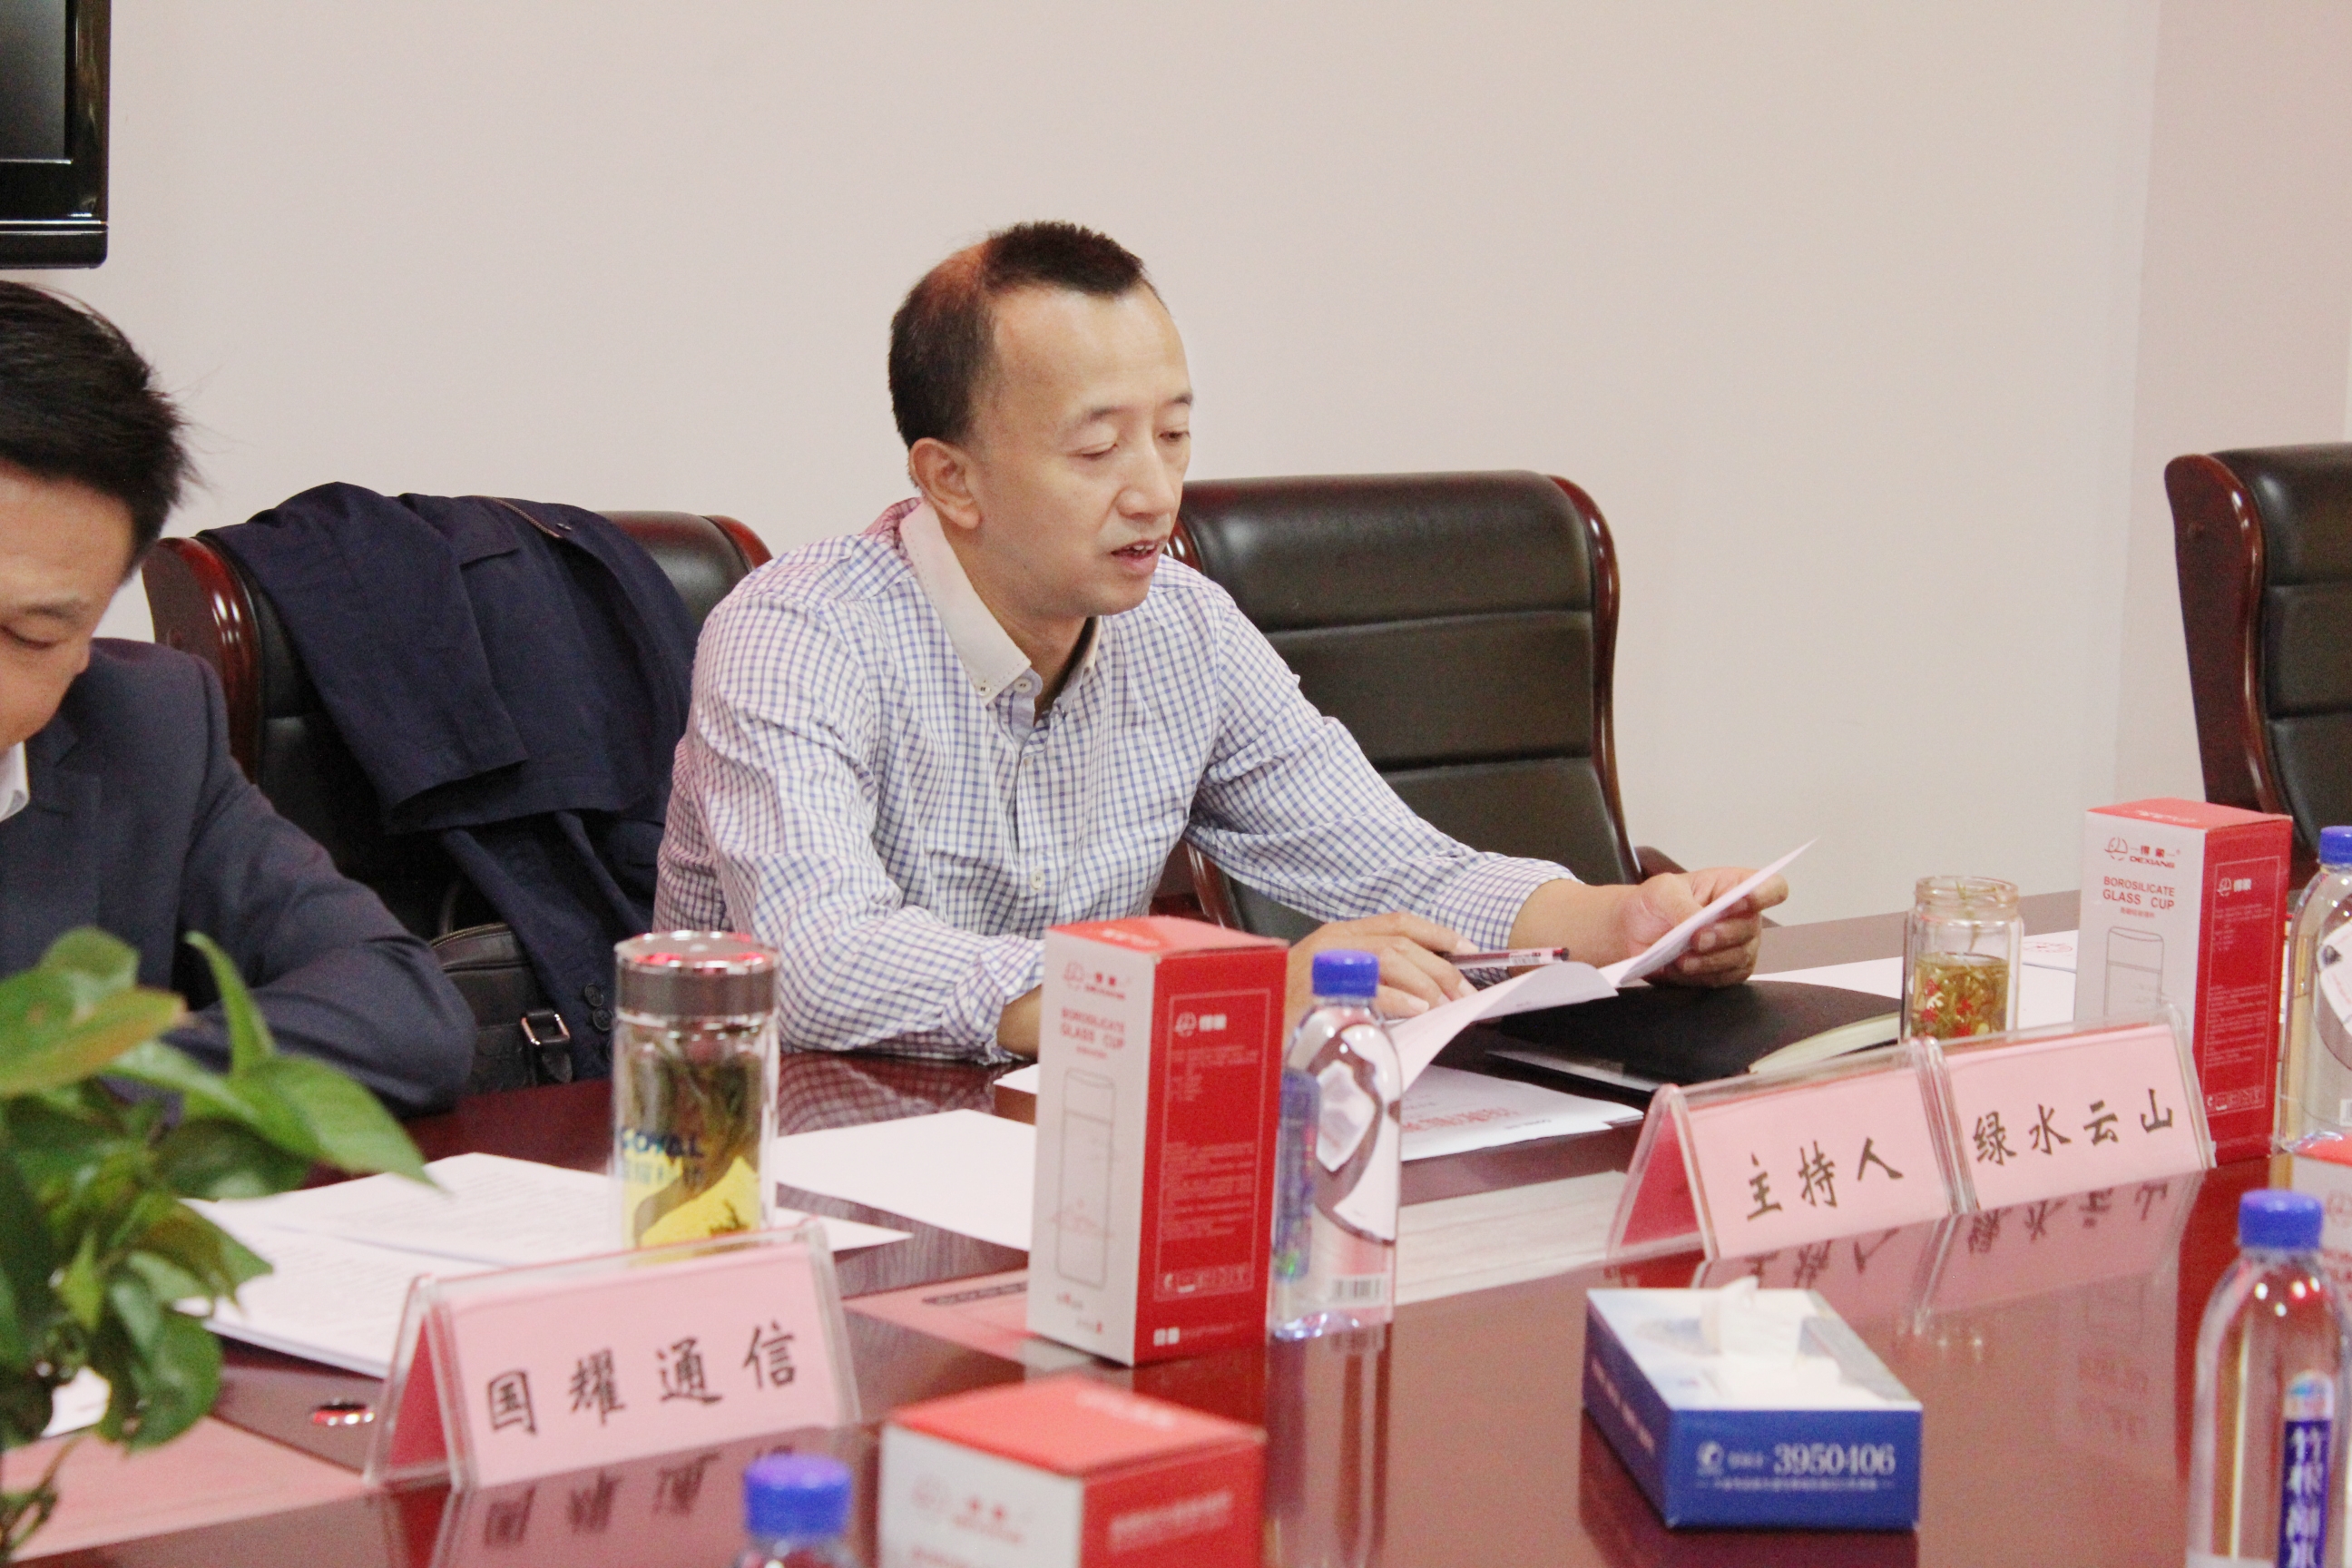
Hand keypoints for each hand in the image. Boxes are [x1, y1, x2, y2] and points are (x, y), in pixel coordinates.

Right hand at [1287, 912, 1472, 1026]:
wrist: (1250, 1021)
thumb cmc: (1291, 1006)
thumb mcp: (1334, 980)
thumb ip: (1371, 975)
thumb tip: (1421, 988)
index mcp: (1340, 935)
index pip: (1398, 922)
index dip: (1437, 933)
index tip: (1467, 949)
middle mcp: (1334, 941)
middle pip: (1400, 943)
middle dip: (1440, 967)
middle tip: (1464, 992)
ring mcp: (1324, 963)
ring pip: (1389, 958)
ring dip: (1425, 981)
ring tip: (1445, 1002)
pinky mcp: (1318, 989)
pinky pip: (1367, 987)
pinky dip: (1397, 998)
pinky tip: (1416, 1009)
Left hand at [1617, 867, 1787, 987]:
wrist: (1634, 930)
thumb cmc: (1655, 902)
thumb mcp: (1662, 891)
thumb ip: (1683, 905)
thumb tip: (1698, 923)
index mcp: (1735, 887)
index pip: (1772, 888)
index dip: (1764, 894)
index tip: (1740, 901)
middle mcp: (1744, 918)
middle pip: (1753, 929)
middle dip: (1723, 935)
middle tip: (1696, 938)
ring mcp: (1739, 947)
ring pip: (1739, 958)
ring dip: (1708, 959)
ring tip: (1681, 957)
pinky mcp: (1726, 972)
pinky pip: (1723, 979)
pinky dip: (1700, 975)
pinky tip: (1678, 967)